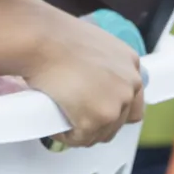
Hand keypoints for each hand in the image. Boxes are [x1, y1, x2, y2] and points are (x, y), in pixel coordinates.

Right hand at [18, 1, 144, 146]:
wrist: (39, 38)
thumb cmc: (53, 35)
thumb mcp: (89, 43)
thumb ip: (102, 65)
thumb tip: (94, 83)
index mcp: (130, 61)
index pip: (134, 98)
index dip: (115, 106)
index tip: (99, 106)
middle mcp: (129, 83)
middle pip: (120, 120)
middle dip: (98, 120)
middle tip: (76, 112)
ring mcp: (116, 103)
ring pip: (101, 133)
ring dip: (82, 129)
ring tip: (62, 113)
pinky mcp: (97, 119)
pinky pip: (81, 138)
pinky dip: (66, 134)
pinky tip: (55, 119)